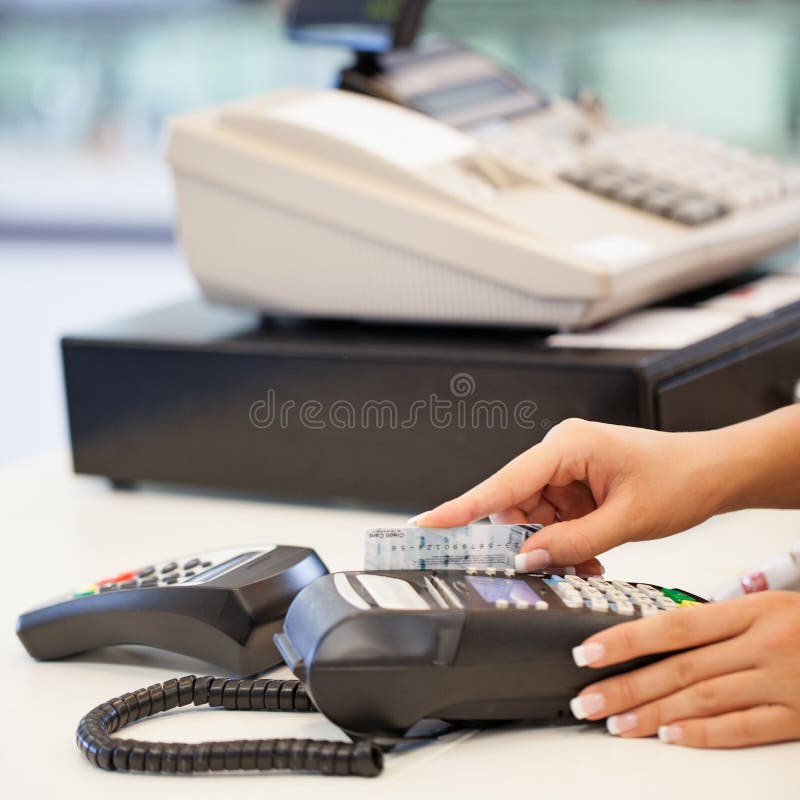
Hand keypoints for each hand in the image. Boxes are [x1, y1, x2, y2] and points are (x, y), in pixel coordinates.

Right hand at [411, 418, 726, 571]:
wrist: (712, 472)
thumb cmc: (679, 478)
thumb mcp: (626, 518)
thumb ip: (573, 542)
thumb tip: (528, 559)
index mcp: (567, 445)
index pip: (503, 482)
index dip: (462, 508)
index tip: (427, 525)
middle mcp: (559, 453)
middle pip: (514, 505)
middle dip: (525, 541)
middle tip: (540, 570)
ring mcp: (566, 470)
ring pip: (532, 518)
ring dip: (550, 547)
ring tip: (584, 563)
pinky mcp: (574, 486)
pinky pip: (553, 521)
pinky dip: (565, 543)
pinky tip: (588, 556)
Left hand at [569, 592, 799, 747]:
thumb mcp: (771, 606)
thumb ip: (722, 619)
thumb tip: (662, 634)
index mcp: (752, 610)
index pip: (674, 626)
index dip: (626, 640)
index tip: (588, 652)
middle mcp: (764, 644)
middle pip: (681, 668)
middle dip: (627, 685)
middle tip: (588, 699)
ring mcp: (784, 681)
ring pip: (705, 700)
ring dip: (654, 714)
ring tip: (616, 722)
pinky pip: (746, 728)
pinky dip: (705, 735)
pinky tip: (671, 738)